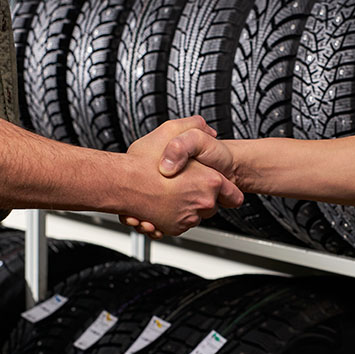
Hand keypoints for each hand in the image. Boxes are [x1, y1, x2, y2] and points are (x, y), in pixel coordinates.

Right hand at [123, 117, 242, 236]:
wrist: (120, 184)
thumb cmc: (142, 162)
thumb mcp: (172, 130)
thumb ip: (195, 125)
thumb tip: (208, 129)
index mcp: (210, 181)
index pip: (234, 196)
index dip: (227, 191)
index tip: (221, 190)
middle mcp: (202, 202)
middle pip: (212, 206)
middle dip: (200, 196)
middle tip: (184, 185)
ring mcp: (188, 218)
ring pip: (194, 215)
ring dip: (184, 206)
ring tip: (167, 193)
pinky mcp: (172, 228)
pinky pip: (178, 224)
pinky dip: (170, 216)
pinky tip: (159, 202)